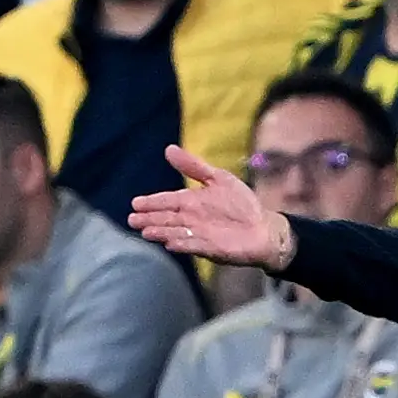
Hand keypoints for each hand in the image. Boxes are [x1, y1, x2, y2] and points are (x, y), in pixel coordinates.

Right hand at [130, 145, 295, 269]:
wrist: (264, 227)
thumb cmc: (241, 204)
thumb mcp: (219, 179)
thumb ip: (194, 167)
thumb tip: (168, 149)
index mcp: (191, 202)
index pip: (167, 201)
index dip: (152, 202)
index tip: (135, 203)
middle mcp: (192, 219)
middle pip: (167, 219)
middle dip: (150, 219)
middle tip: (133, 220)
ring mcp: (200, 235)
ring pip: (176, 233)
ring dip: (162, 232)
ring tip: (147, 232)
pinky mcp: (212, 249)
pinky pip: (195, 246)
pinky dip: (184, 244)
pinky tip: (172, 243)